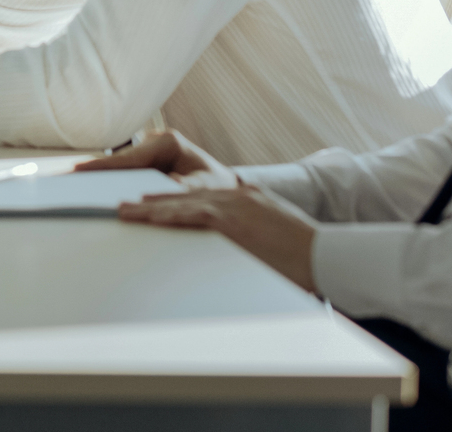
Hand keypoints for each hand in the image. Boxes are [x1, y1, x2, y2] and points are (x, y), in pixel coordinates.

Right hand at [75, 130, 238, 189]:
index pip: (130, 158)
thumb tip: (172, 183)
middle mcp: (157, 140)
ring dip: (101, 175)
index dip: (103, 166)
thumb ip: (189, 187)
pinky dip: (111, 178)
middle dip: (95, 169)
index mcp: (169, 143)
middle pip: (120, 159)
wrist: (225, 185)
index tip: (78, 171)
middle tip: (66, 177)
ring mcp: (151, 148)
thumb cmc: (218, 187)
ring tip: (72, 182)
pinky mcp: (148, 158)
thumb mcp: (208, 189)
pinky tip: (91, 186)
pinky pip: (125, 169)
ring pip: (120, 164)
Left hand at [116, 184, 318, 293]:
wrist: (326, 254)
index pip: (200, 197)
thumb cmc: (306, 253)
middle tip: (124, 204)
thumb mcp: (276, 232)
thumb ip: (253, 229)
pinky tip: (148, 217)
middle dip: (153, 201)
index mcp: (246, 199)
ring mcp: (234, 206)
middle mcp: (237, 196)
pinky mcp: (234, 220)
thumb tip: (240, 236)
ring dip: (150, 208)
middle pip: (184, 196)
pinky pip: (193, 215)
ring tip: (125, 212)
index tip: (150, 202)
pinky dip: (169, 215)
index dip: (172, 199)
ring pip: (181, 203)